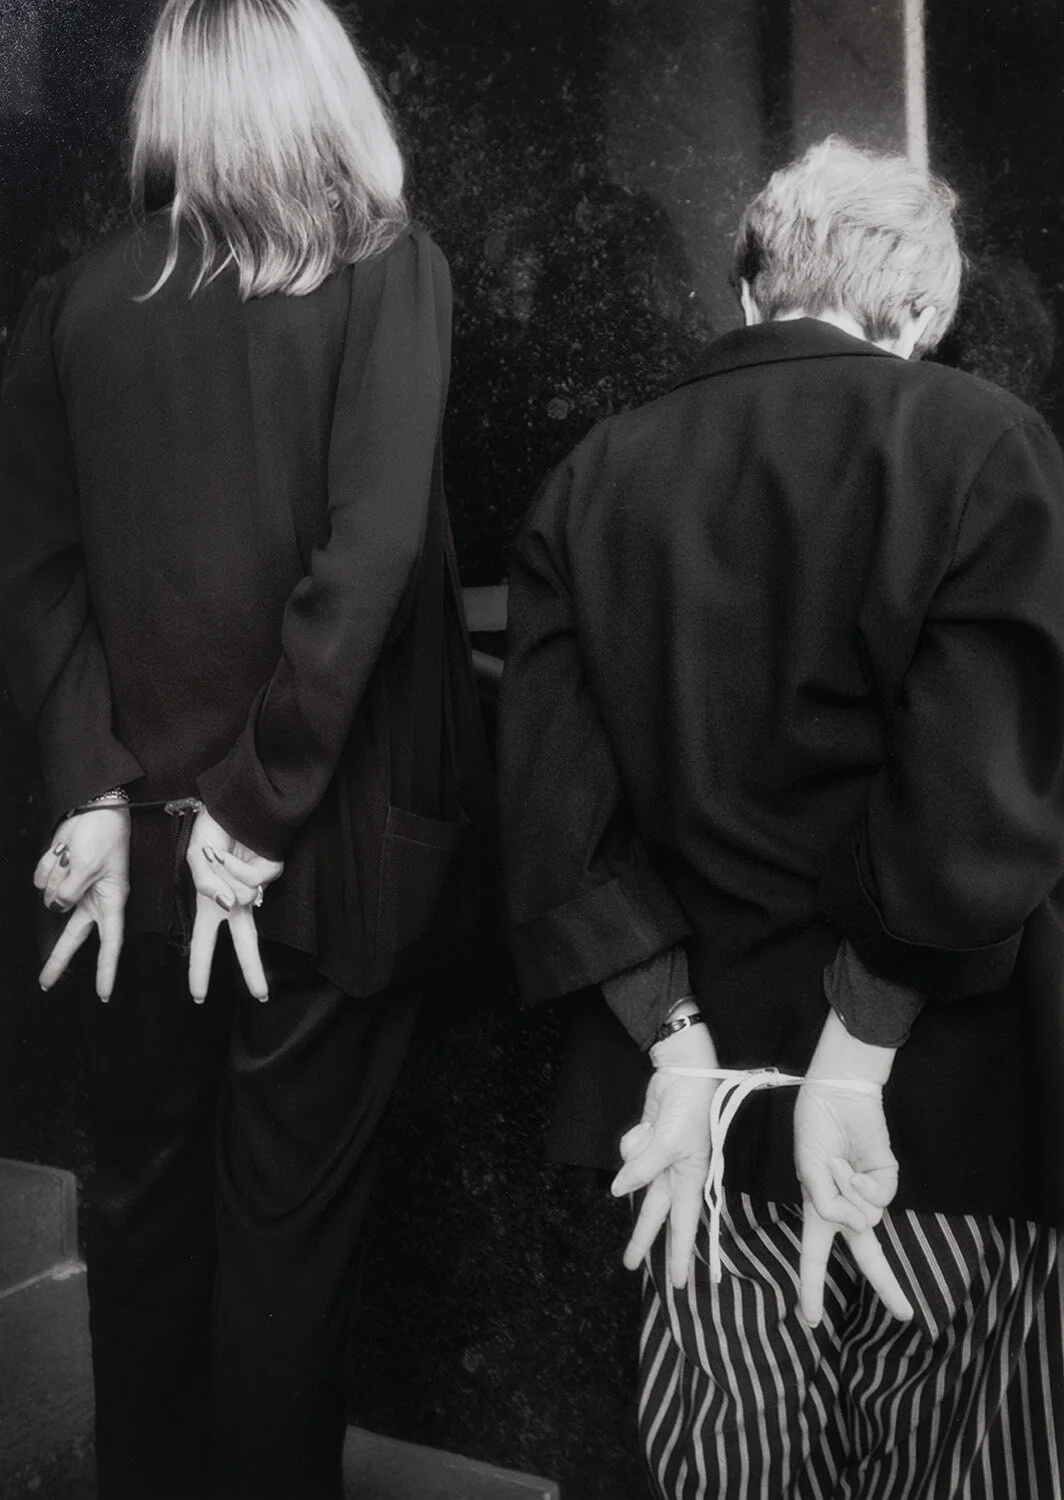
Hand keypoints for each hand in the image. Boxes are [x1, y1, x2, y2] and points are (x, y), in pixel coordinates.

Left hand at [34, 804, 129, 1001]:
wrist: (94, 805)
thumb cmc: (105, 835)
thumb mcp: (89, 866)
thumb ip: (69, 891)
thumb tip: (54, 905)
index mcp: (110, 900)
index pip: (110, 942)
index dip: (107, 969)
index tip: (103, 992)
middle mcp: (92, 898)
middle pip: (73, 935)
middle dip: (58, 958)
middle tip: (45, 982)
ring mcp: (74, 886)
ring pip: (51, 895)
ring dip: (56, 874)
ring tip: (70, 853)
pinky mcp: (60, 873)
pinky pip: (43, 877)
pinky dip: (47, 864)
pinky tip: (60, 850)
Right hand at [186, 808, 283, 1003]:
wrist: (232, 804)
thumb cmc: (211, 832)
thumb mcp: (194, 860)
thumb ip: (206, 887)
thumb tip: (229, 905)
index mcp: (212, 903)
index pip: (206, 943)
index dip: (200, 969)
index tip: (199, 997)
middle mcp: (236, 900)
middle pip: (245, 942)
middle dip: (252, 970)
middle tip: (260, 997)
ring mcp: (254, 888)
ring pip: (244, 901)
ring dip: (224, 874)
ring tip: (221, 854)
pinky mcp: (269, 874)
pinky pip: (249, 881)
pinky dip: (236, 866)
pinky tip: (234, 852)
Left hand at [611, 1015, 717, 1287]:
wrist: (683, 1073)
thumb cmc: (689, 1111)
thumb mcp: (669, 1143)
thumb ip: (643, 1170)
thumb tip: (618, 1192)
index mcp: (691, 1179)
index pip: (685, 1226)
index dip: (682, 1255)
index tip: (683, 1285)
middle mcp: (675, 1175)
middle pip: (654, 1213)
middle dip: (643, 1239)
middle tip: (628, 1265)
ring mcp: (658, 1160)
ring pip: (635, 1176)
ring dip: (639, 1155)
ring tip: (654, 1126)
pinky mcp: (645, 1145)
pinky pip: (630, 1152)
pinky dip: (636, 1137)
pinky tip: (649, 1121)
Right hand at [794, 1012, 912, 1326]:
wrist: (837, 1094)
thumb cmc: (815, 1130)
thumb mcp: (808, 1172)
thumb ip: (827, 1206)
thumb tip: (860, 1225)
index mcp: (820, 1209)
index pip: (815, 1257)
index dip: (811, 1288)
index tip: (812, 1320)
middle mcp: (847, 1208)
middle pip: (868, 1256)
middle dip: (887, 1286)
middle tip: (905, 1316)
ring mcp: (869, 1195)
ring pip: (867, 1219)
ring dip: (846, 1192)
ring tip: (837, 1163)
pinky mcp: (887, 1180)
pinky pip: (879, 1199)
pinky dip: (863, 1184)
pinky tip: (854, 1164)